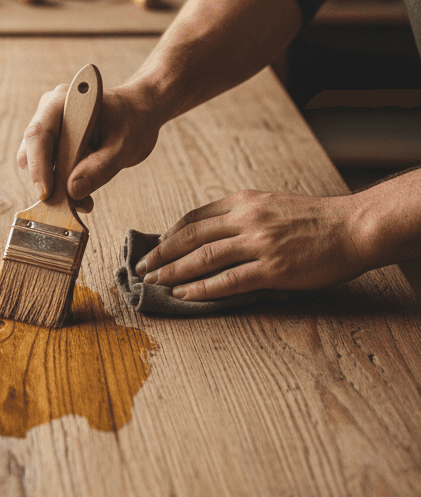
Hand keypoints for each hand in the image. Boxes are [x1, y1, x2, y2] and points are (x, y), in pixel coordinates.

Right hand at [17, 82, 165, 211]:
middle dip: (47, 180)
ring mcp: (49, 126)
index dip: (38, 166)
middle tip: (67, 205)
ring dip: (54, 184)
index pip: (39, 134)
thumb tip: (73, 191)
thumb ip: (100, 168)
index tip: (46, 194)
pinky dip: (60, 183)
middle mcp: (50, 111)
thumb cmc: (133, 121)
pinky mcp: (52, 142)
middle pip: (33, 150)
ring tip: (81, 200)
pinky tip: (79, 192)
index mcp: (65, 102)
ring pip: (37, 162)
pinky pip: (48, 166)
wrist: (139, 112)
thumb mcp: (125, 146)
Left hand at [135, 190, 366, 298]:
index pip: (194, 217)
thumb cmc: (314, 219)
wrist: (353, 227)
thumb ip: (241, 215)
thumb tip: (211, 233)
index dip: (170, 234)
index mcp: (242, 201)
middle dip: (161, 254)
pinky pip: (228, 280)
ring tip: (155, 282)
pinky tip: (185, 295)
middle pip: (190, 237)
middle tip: (142, 268)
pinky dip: (202, 289)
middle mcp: (246, 218)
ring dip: (174, 272)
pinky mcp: (272, 268)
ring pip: (203, 258)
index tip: (156, 247)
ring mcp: (258, 243)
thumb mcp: (270, 204)